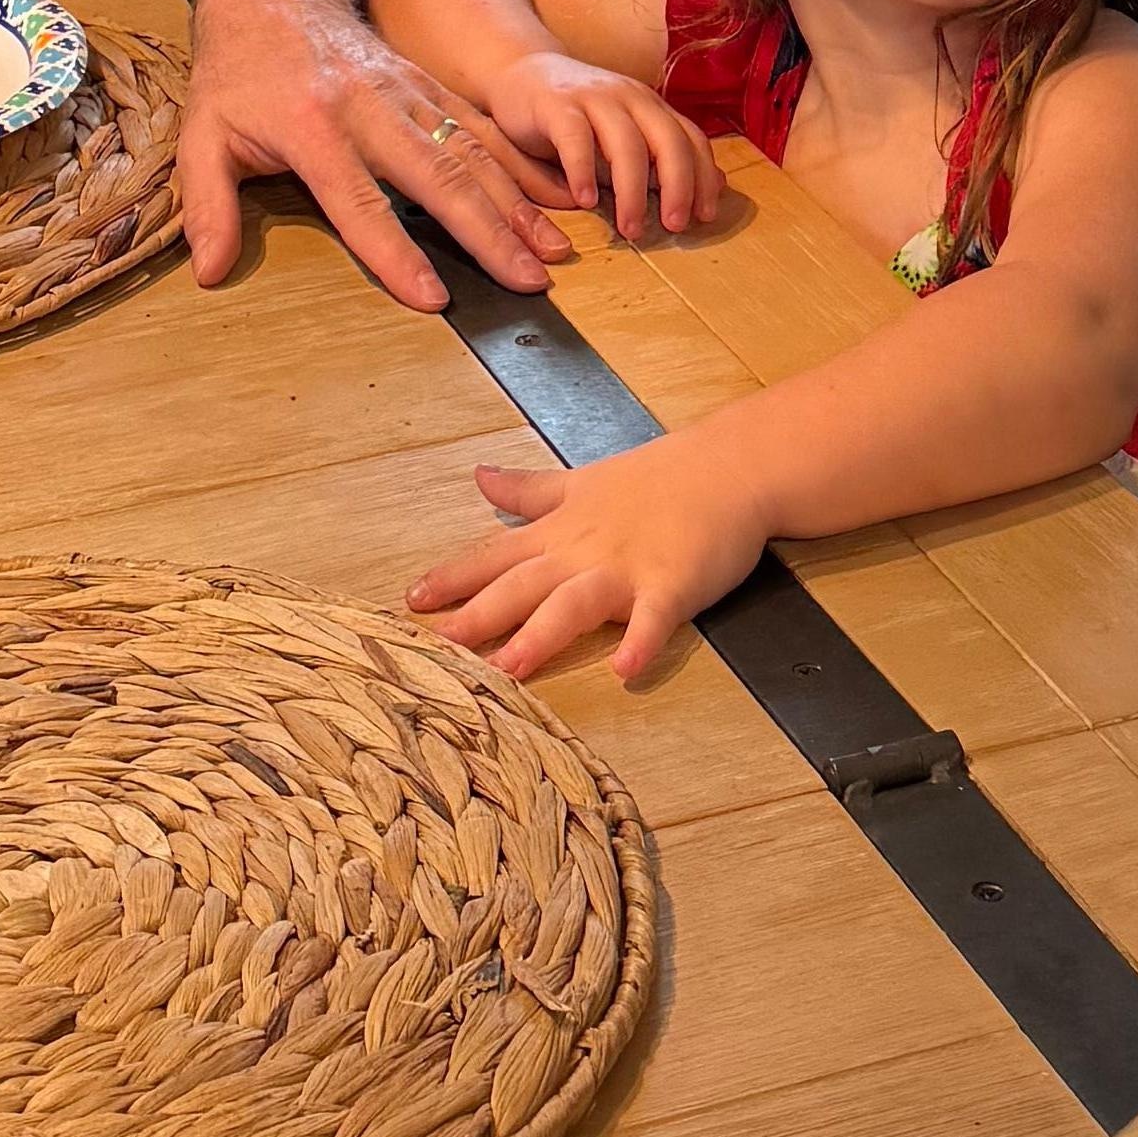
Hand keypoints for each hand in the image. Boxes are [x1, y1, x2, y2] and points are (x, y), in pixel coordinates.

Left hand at [175, 0, 566, 310]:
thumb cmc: (236, 69)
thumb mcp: (202, 133)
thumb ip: (207, 204)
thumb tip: (207, 273)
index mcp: (312, 127)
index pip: (360, 202)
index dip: (397, 254)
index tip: (435, 300)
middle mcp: (369, 107)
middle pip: (438, 174)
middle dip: (489, 231)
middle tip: (530, 281)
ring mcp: (405, 91)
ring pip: (471, 149)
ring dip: (516, 202)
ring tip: (554, 250)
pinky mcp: (425, 83)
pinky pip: (478, 124)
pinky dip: (518, 162)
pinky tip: (549, 196)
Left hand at [409, 428, 769, 685]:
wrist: (727, 467)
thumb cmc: (656, 478)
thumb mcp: (582, 481)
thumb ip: (529, 491)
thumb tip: (478, 478)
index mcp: (561, 530)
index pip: (496, 556)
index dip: (454, 577)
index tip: (410, 600)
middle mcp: (583, 551)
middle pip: (523, 586)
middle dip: (479, 615)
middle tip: (439, 646)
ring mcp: (627, 567)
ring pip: (575, 604)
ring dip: (541, 635)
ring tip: (509, 669)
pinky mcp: (673, 583)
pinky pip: (654, 617)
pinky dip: (640, 642)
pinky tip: (625, 670)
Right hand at [479, 50, 720, 243]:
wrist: (520, 71)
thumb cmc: (577, 116)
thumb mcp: (624, 137)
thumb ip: (661, 160)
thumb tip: (715, 185)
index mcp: (651, 106)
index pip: (691, 139)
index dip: (703, 179)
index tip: (704, 217)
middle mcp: (630, 97)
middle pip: (668, 140)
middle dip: (678, 186)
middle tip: (675, 227)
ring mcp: (594, 98)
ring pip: (626, 142)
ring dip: (633, 190)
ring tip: (631, 229)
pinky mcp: (556, 104)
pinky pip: (575, 137)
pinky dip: (584, 170)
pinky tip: (586, 201)